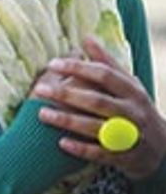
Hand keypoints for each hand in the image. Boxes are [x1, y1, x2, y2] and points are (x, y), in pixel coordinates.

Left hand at [34, 37, 165, 179]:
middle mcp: (133, 112)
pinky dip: (82, 149)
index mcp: (132, 91)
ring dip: (68, 121)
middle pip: (97, 101)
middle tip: (39, 89)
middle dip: (67, 94)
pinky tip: (61, 142)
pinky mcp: (125, 157)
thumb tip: (85, 36)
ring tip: (42, 114)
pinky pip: (101, 154)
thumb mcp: (127, 84)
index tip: (52, 63)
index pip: (104, 75)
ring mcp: (130, 136)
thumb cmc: (135, 108)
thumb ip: (106, 62)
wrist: (162, 148)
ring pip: (97, 127)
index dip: (78, 67)